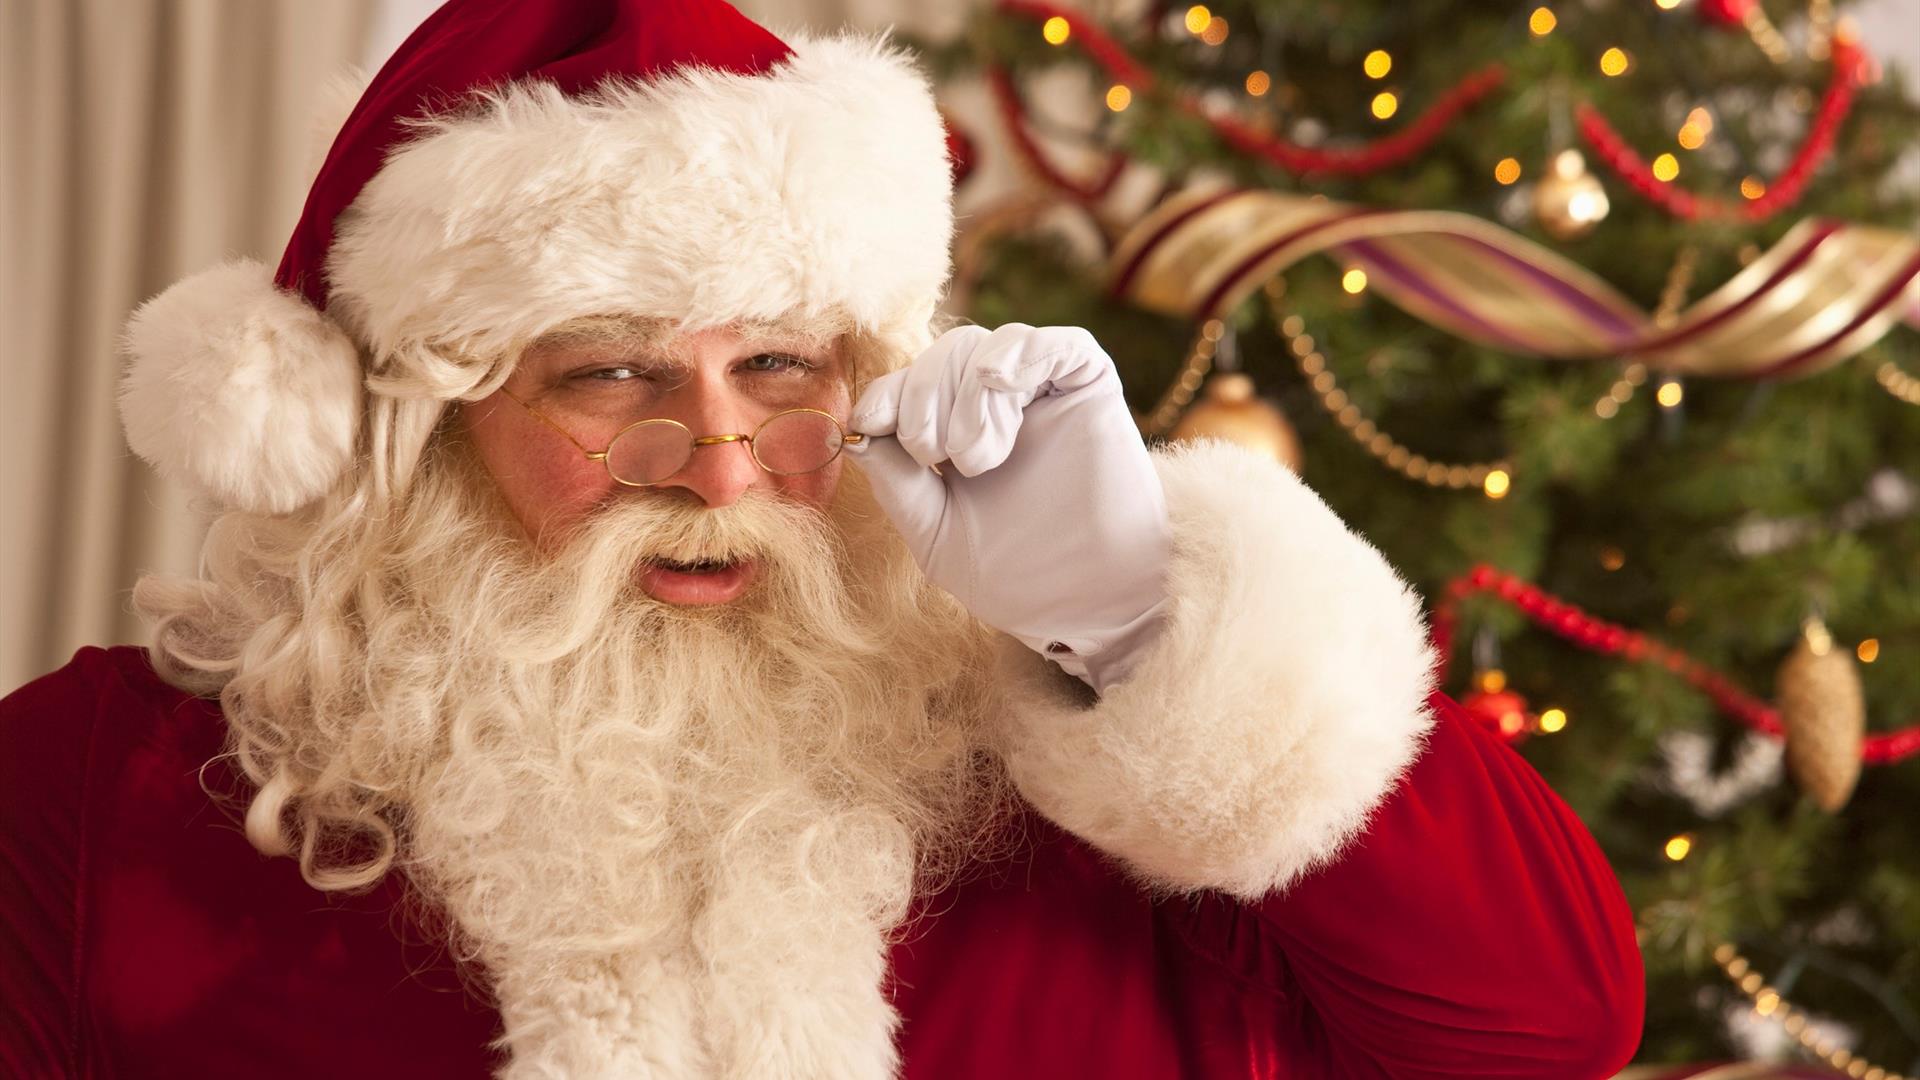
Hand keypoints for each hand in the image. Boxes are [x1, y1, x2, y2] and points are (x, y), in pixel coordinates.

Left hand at [846, 324, 1170, 692]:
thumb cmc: (1017, 577)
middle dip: (924, 400)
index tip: (873, 424)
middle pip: (944, 354)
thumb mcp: (935, 533)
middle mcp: (1000, 407)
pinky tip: (1002, 382)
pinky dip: (1020, 354)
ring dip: (966, 393)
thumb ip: (896, 484)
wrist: (1088, 604)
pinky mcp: (1091, 390)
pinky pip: (1057, 344)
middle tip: (938, 457)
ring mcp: (1046, 395)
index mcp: (959, 434)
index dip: (887, 394)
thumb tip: (854, 431)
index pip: (911, 384)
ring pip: (987, 345)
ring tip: (978, 458)